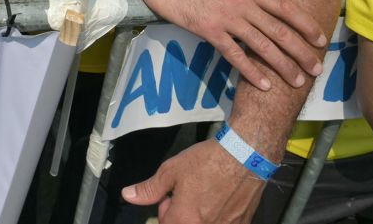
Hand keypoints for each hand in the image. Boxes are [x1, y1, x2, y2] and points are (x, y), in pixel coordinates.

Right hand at [118, 0, 324, 89]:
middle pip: (280, 30)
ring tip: (297, 81)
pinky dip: (251, 71)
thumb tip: (252, 6)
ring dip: (283, 65)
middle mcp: (244, 3)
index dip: (305, 24)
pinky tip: (263, 84)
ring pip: (263, 45)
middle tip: (316, 68)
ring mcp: (228, 17)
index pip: (286, 7)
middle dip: (302, 51)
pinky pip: (235, 55)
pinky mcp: (209, 30)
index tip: (320, 38)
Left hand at [122, 138, 267, 223]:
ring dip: (199, 216)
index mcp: (184, 220)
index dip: (165, 210)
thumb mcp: (171, 171)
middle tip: (187, 194)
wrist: (244, 156)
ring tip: (205, 196)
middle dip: (181, 215)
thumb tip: (127, 196)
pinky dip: (218, 216)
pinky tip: (222, 198)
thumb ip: (149, 189)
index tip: (170, 196)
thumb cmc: (206, 162)